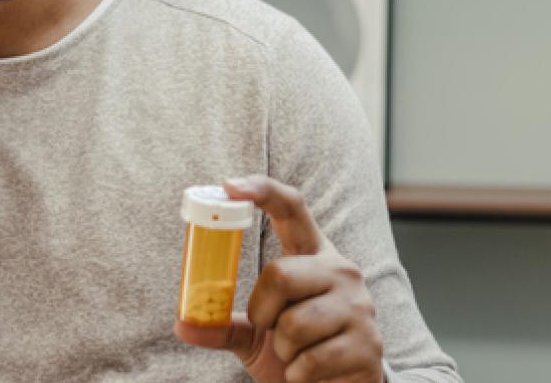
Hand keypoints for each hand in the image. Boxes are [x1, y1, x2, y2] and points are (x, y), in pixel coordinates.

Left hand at [175, 176, 383, 382]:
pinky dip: (299, 375)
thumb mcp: (257, 335)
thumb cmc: (298, 351)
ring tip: (298, 353)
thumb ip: (223, 325)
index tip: (229, 186)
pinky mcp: (368, 346)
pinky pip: (310, 361)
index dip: (263, 190)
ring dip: (283, 350)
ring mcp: (360, 307)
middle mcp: (342, 272)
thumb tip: (182, 324)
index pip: (293, 209)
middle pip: (280, 273)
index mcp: (315, 257)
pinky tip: (312, 373)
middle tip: (271, 329)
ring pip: (294, 324)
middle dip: (262, 311)